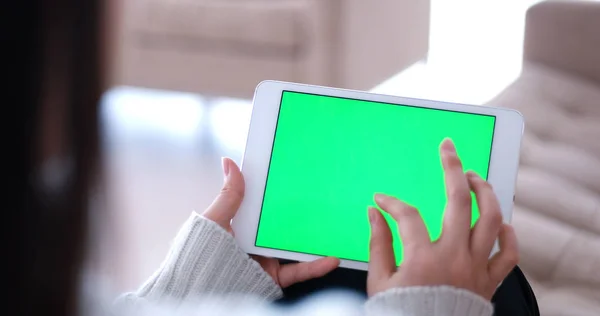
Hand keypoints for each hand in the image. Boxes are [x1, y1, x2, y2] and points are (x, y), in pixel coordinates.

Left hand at [202, 157, 339, 287]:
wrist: (201, 288)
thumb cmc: (199, 256)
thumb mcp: (214, 221)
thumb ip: (228, 196)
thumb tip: (229, 163)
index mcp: (239, 225)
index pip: (261, 205)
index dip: (276, 192)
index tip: (293, 177)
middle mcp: (254, 241)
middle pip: (282, 224)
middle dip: (301, 212)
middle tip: (321, 196)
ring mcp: (265, 259)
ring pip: (294, 246)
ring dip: (314, 238)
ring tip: (333, 226)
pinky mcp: (274, 277)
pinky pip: (298, 271)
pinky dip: (315, 266)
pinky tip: (331, 259)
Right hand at [366, 139, 518, 299]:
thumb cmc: (401, 313)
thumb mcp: (379, 281)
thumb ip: (378, 243)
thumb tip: (374, 214)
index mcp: (423, 257)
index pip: (406, 215)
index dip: (391, 202)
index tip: (382, 199)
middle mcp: (454, 257)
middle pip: (459, 200)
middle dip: (452, 168)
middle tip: (448, 149)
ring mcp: (475, 268)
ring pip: (491, 220)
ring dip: (486, 193)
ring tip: (476, 178)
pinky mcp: (489, 281)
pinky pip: (509, 255)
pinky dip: (509, 236)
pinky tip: (501, 223)